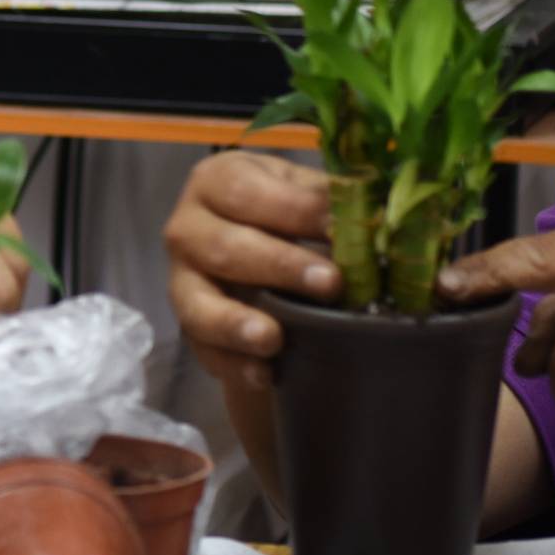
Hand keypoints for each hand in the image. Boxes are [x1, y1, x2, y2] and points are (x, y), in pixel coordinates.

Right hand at [163, 149, 339, 395]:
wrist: (256, 260)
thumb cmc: (283, 214)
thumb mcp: (302, 193)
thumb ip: (328, 200)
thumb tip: (374, 215)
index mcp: (217, 180)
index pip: (246, 191)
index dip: (295, 209)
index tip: (341, 229)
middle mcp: (187, 227)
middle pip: (224, 247)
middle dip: (279, 266)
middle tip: (331, 283)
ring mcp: (181, 281)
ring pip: (198, 304)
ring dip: (237, 322)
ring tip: (273, 339)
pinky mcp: (188, 327)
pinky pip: (204, 350)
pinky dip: (234, 365)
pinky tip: (264, 374)